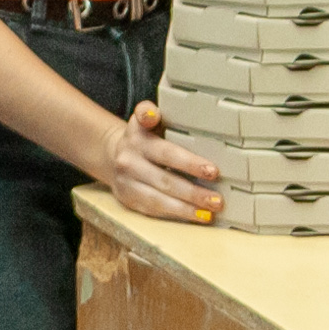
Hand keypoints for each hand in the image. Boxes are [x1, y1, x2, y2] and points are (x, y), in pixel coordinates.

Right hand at [104, 101, 225, 224]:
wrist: (110, 154)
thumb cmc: (142, 138)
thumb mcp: (143, 120)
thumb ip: (149, 112)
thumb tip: (152, 112)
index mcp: (138, 138)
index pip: (166, 151)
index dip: (189, 162)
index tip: (213, 171)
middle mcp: (129, 161)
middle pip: (165, 179)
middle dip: (193, 192)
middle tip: (217, 200)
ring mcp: (126, 182)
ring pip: (158, 200)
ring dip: (186, 208)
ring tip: (209, 213)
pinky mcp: (127, 199)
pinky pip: (153, 210)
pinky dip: (176, 215)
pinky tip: (195, 217)